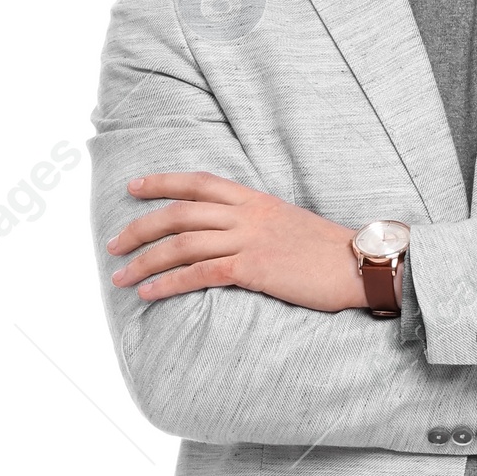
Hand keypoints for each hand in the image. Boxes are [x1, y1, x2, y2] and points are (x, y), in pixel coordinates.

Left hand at [107, 174, 362, 309]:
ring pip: (181, 244)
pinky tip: (149, 292)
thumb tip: (230, 237)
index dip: (161, 182)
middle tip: (113, 245)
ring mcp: (249, 239)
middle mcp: (246, 214)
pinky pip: (199, 274)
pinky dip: (168, 283)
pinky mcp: (254, 269)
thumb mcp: (289, 224)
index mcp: (254, 199)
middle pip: (178, 213)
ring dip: (144, 260)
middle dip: (139, 228)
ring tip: (120, 276)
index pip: (197, 182)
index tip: (133, 187)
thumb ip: (256, 224)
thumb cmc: (330, 253)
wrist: (363, 265)